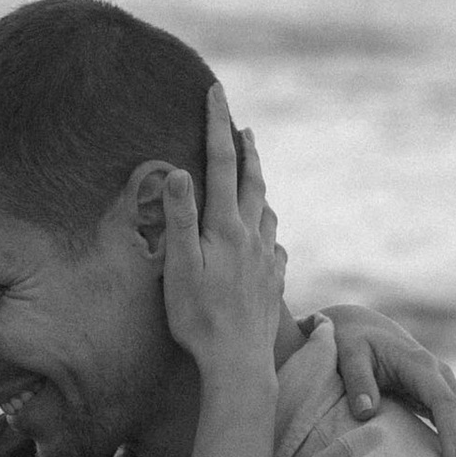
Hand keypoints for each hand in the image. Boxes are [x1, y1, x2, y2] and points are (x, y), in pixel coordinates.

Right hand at [157, 84, 284, 384]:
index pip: (220, 163)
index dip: (217, 125)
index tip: (216, 92)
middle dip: (245, 150)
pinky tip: (268, 238)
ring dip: (259, 186)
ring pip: (267, 211)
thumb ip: (180, 219)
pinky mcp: (274, 283)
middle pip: (252, 181)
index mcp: (226, 228)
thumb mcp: (180, 268)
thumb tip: (181, 171)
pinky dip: (269, 232)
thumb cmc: (199, 321)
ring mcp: (266, 260)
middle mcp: (252, 237)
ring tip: (253, 174)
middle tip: (243, 127)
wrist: (238, 364)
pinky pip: (275, 247)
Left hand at [326, 309, 455, 456]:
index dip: (451, 434)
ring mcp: (446, 389)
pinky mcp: (443, 402)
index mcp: (421, 366)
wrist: (364, 328)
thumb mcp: (349, 353)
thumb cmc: (353, 343)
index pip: (444, 402)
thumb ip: (357, 380)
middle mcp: (442, 377)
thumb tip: (365, 412)